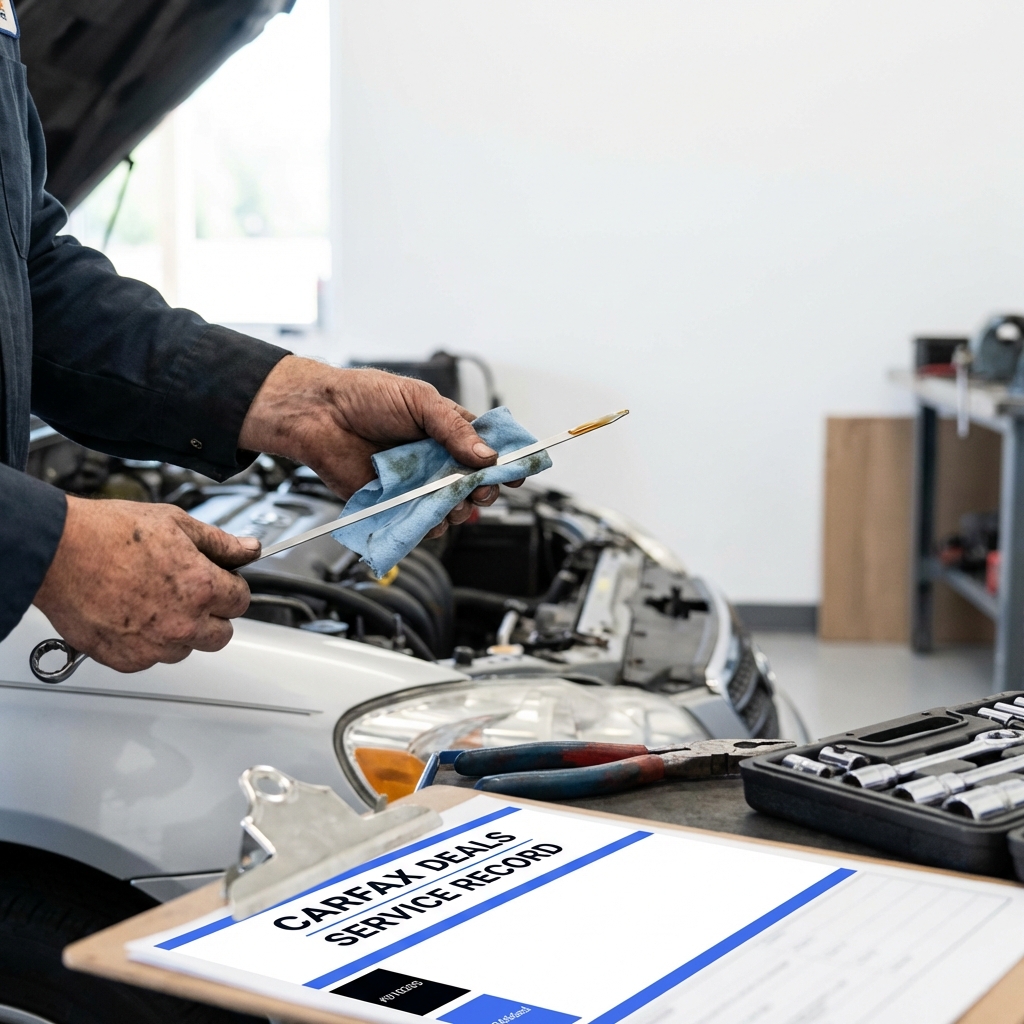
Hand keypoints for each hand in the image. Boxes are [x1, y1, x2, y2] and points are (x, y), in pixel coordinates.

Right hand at [32, 497, 259, 671]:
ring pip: (186, 648)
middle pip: (222, 634)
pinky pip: (151, 658)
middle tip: (189, 592)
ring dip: (180, 630)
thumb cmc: (109, 534)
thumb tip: (249, 549)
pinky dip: (146, 642)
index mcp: (201, 588)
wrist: (57, 551)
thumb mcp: (177, 523)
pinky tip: (132, 613)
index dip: (231, 586)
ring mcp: (153, 645)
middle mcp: (182, 623)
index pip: (241, 601)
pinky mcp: (126, 659)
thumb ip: (221, 543)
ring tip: (153, 600)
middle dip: (212, 614)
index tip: (219, 580)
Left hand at [239, 356, 519, 536]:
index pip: (488, 450)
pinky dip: (430, 523)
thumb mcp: (420, 401)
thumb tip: (487, 455)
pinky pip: (422, 524)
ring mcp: (418, 484)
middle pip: (477, 485)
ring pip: (454, 509)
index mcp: (449, 431)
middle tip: (479, 487)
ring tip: (449, 498)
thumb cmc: (365, 397)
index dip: (505, 462)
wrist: (320, 416)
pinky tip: (427, 512)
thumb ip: (455, 429)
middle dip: (484, 490)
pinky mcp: (396, 505)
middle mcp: (437, 460)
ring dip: (458, 508)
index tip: (516, 472)